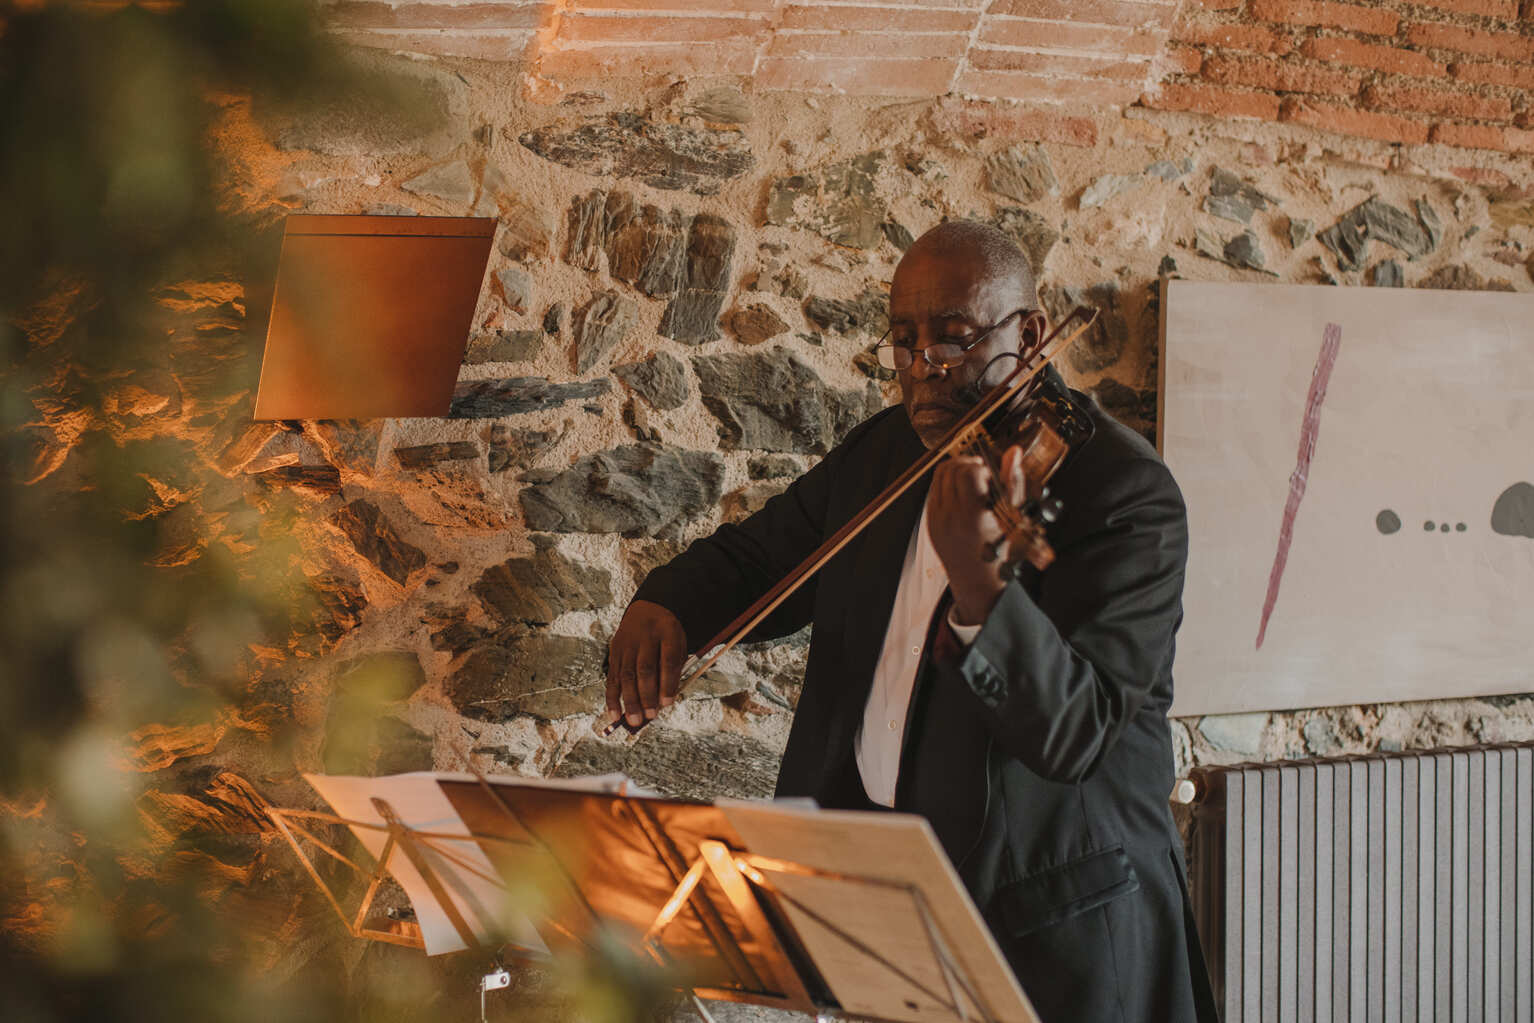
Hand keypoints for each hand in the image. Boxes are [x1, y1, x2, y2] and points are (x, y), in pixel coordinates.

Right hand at [605, 599, 686, 727]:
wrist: (648, 609)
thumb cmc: (667, 635)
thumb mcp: (678, 644)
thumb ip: (674, 670)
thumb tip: (663, 703)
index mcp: (667, 632)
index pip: (667, 660)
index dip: (667, 683)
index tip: (668, 703)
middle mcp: (645, 637)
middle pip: (644, 668)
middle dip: (647, 695)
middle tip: (650, 716)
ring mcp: (626, 643)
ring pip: (626, 674)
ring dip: (629, 700)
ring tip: (634, 721)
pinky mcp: (614, 651)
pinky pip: (612, 676)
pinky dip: (612, 698)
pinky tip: (615, 714)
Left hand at [927, 444, 1027, 626]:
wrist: (979, 583)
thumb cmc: (1001, 554)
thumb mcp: (1013, 519)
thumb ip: (1012, 482)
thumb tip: (1013, 452)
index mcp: (972, 516)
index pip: (967, 472)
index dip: (980, 466)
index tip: (990, 474)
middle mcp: (950, 517)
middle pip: (950, 469)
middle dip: (967, 464)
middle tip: (981, 474)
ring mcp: (936, 520)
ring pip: (939, 477)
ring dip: (955, 471)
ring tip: (972, 482)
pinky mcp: (930, 522)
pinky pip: (934, 491)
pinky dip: (947, 485)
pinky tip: (962, 495)